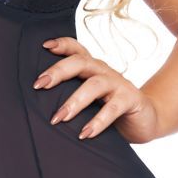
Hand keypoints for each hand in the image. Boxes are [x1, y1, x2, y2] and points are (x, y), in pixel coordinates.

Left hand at [34, 37, 160, 144]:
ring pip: (94, 85)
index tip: (44, 46)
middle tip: (39, 85)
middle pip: (80, 62)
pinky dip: (98, 121)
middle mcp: (104, 71)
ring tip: (59, 118)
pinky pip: (113, 108)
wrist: (145, 120)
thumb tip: (33, 106)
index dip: (62, 44)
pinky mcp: (131, 99)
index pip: (77, 49)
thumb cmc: (109, 109)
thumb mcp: (89, 99)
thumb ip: (70, 95)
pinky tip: (85, 133)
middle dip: (58, 72)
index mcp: (92, 68)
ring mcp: (118, 83)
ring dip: (75, 101)